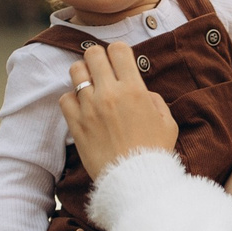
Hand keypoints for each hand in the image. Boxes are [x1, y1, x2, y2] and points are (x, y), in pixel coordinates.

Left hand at [59, 42, 177, 179]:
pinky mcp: (76, 124)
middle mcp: (109, 93)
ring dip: (83, 75)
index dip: (118, 53)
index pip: (118, 49)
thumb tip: (142, 92)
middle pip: (92, 53)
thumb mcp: (167, 122)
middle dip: (98, 58)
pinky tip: (82, 108)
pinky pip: (64, 98)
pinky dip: (72, 99)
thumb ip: (155, 100)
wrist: (134, 180)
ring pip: (75, 71)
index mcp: (134, 89)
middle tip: (103, 71)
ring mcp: (90, 107)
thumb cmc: (154, 152)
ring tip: (90, 87)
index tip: (120, 63)